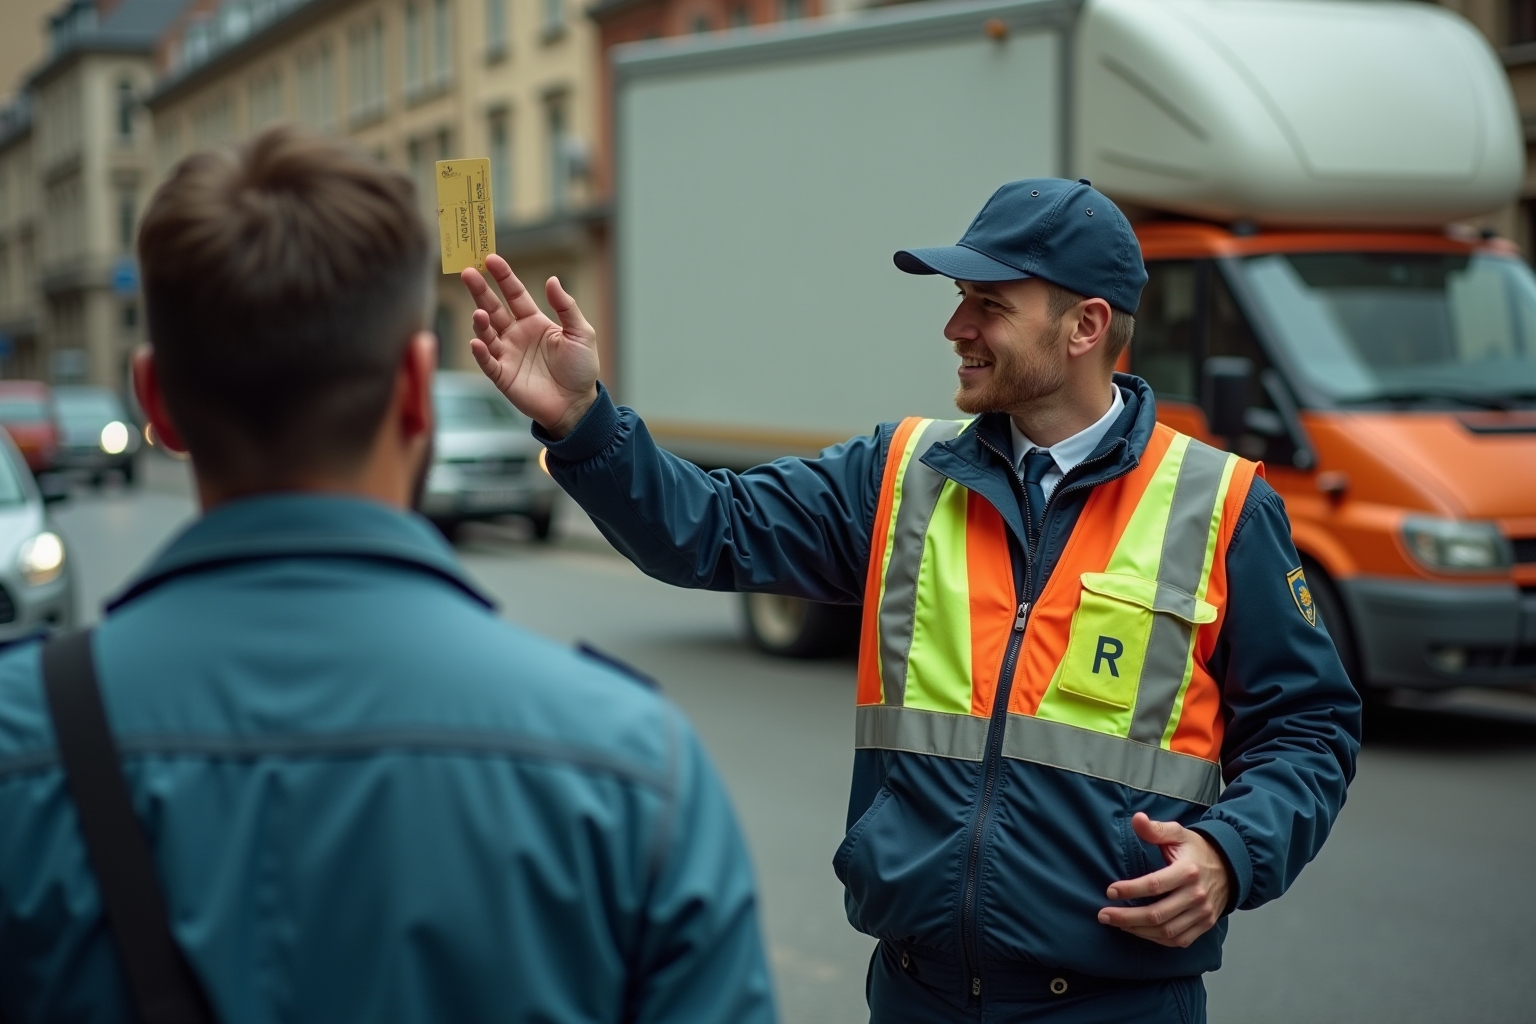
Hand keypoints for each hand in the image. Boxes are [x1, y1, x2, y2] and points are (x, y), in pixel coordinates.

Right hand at [460, 254, 599, 437]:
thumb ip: (566, 307)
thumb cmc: (581, 369)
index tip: (490, 259)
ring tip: (479, 312)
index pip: (514, 294)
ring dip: (480, 322)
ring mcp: (507, 355)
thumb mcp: (581, 333)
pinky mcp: (503, 376)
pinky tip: (477, 341)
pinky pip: (487, 362)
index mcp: (534, 322)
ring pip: (487, 333)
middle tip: (467, 272)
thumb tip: (552, 280)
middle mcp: (516, 335)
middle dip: (480, 291)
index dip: (503, 277)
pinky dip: (480, 352)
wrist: (578, 405)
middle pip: (493, 307)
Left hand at [1097, 812, 1230, 947]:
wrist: (1229, 867)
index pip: (1155, 885)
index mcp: (1188, 871)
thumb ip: (1156, 829)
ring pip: (1166, 931)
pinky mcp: (1205, 925)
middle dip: (1126, 917)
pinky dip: (1156, 939)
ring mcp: (1202, 913)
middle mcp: (1197, 895)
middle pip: (1157, 914)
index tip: (1110, 891)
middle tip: (1103, 915)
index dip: (1130, 890)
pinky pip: (1178, 940)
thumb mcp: (1178, 834)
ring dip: (1138, 930)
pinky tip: (1139, 932)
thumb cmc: (1196, 850)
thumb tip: (1137, 819)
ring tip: (1116, 923)